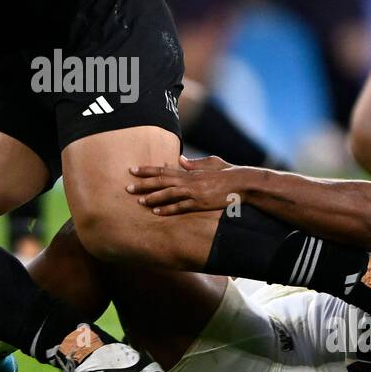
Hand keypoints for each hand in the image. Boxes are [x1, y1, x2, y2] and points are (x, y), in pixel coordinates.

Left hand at [126, 154, 240, 215]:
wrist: (243, 183)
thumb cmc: (228, 172)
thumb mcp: (211, 163)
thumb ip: (194, 163)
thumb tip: (180, 159)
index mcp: (190, 171)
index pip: (163, 169)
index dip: (147, 170)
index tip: (133, 170)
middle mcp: (189, 181)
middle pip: (161, 181)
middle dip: (143, 184)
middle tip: (127, 188)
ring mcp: (194, 193)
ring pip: (168, 194)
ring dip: (152, 198)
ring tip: (139, 201)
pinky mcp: (200, 204)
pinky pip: (180, 207)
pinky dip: (167, 210)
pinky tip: (156, 212)